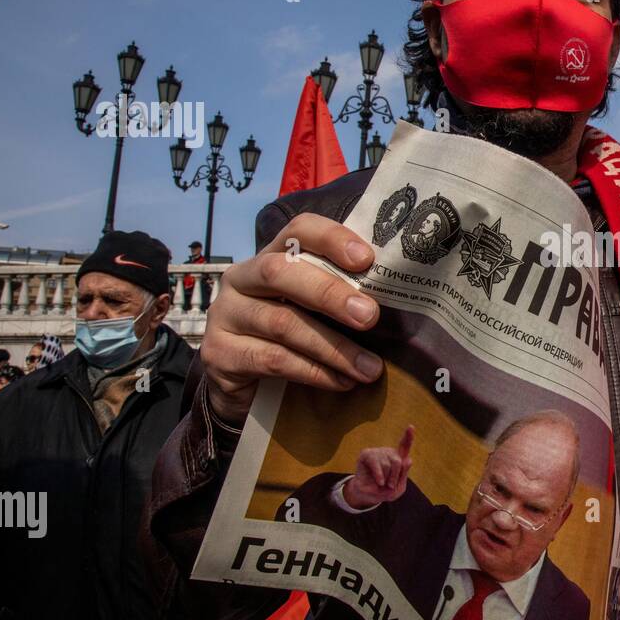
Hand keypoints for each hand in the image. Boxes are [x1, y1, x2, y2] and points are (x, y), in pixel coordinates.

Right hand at [200, 213, 384, 424]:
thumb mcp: (314, 313)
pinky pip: (272, 359)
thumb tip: (400, 301)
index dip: (331, 238)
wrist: (244, 389)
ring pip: (282, 323)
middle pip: (281, 272)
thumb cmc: (292, 340)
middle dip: (330, 294)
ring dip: (333, 348)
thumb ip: (342, 297)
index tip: (367, 259)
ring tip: (369, 368)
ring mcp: (225, 315)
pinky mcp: (219, 354)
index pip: (297, 230)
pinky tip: (342, 383)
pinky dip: (313, 372)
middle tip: (370, 317)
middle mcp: (241, 279)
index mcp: (270, 257)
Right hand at [344, 426, 413, 508]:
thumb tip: (408, 459)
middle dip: (395, 477)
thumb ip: (404, 475)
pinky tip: (379, 481)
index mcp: (398, 458)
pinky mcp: (366, 454)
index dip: (408, 437)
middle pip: (398, 462)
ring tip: (381, 483)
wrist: (367, 496)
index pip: (405, 446)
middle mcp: (389, 452)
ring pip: (387, 464)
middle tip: (390, 485)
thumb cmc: (384, 490)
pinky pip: (376, 464)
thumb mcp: (398, 488)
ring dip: (385, 478)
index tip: (411, 427)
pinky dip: (379, 475)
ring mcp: (377, 452)